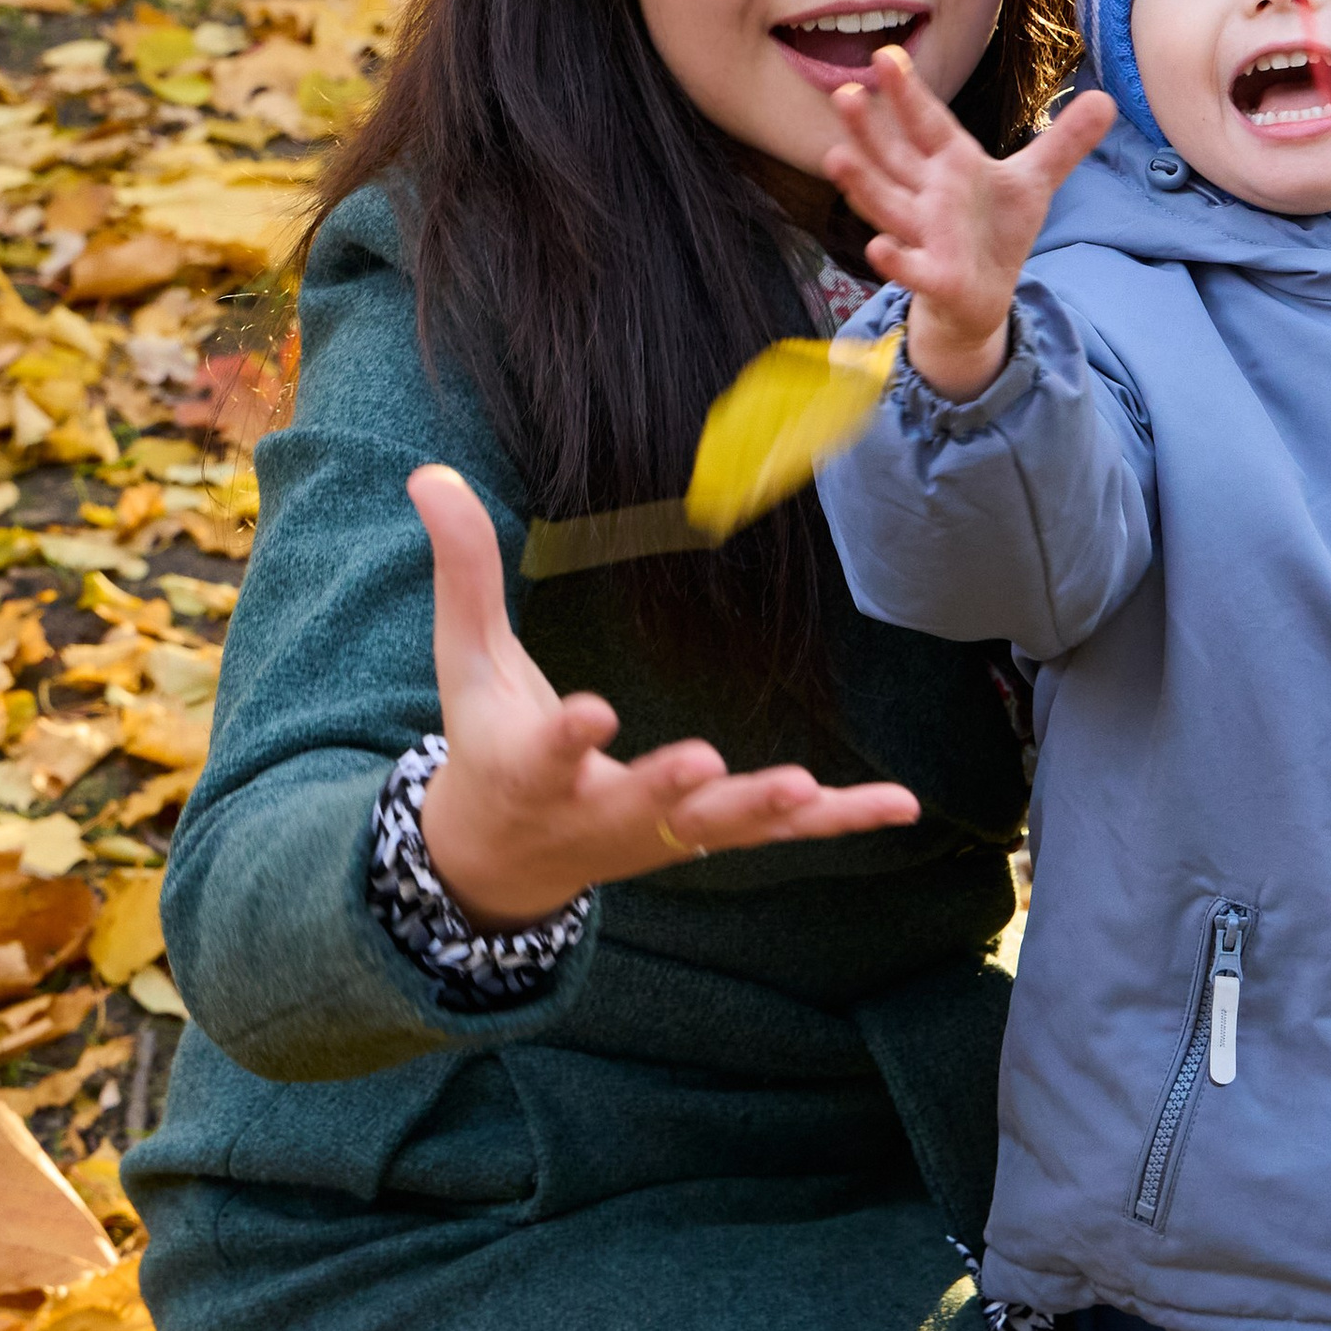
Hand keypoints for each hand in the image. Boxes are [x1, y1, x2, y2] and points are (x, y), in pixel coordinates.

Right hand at [407, 464, 920, 927]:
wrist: (501, 859)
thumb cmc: (486, 740)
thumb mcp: (464, 660)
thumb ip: (461, 568)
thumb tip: (430, 470)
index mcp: (526, 768)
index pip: (544, 751)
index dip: (566, 735)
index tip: (591, 713)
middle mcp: (593, 811)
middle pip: (636, 803)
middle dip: (669, 787)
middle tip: (704, 764)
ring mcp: (656, 833)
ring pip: (713, 829)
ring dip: (761, 811)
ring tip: (807, 790)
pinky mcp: (705, 838)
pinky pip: (780, 838)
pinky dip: (838, 822)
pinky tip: (899, 805)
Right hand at [825, 44, 1114, 400]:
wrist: (981, 296)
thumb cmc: (995, 230)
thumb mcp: (1033, 182)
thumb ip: (1064, 142)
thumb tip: (1108, 99)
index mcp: (950, 165)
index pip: (927, 124)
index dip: (908, 93)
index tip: (885, 55)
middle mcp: (928, 196)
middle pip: (894, 159)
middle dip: (869, 130)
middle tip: (844, 92)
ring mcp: (926, 236)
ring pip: (888, 207)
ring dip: (863, 185)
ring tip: (835, 158)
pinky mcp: (935, 277)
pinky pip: (912, 268)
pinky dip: (896, 260)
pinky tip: (878, 249)